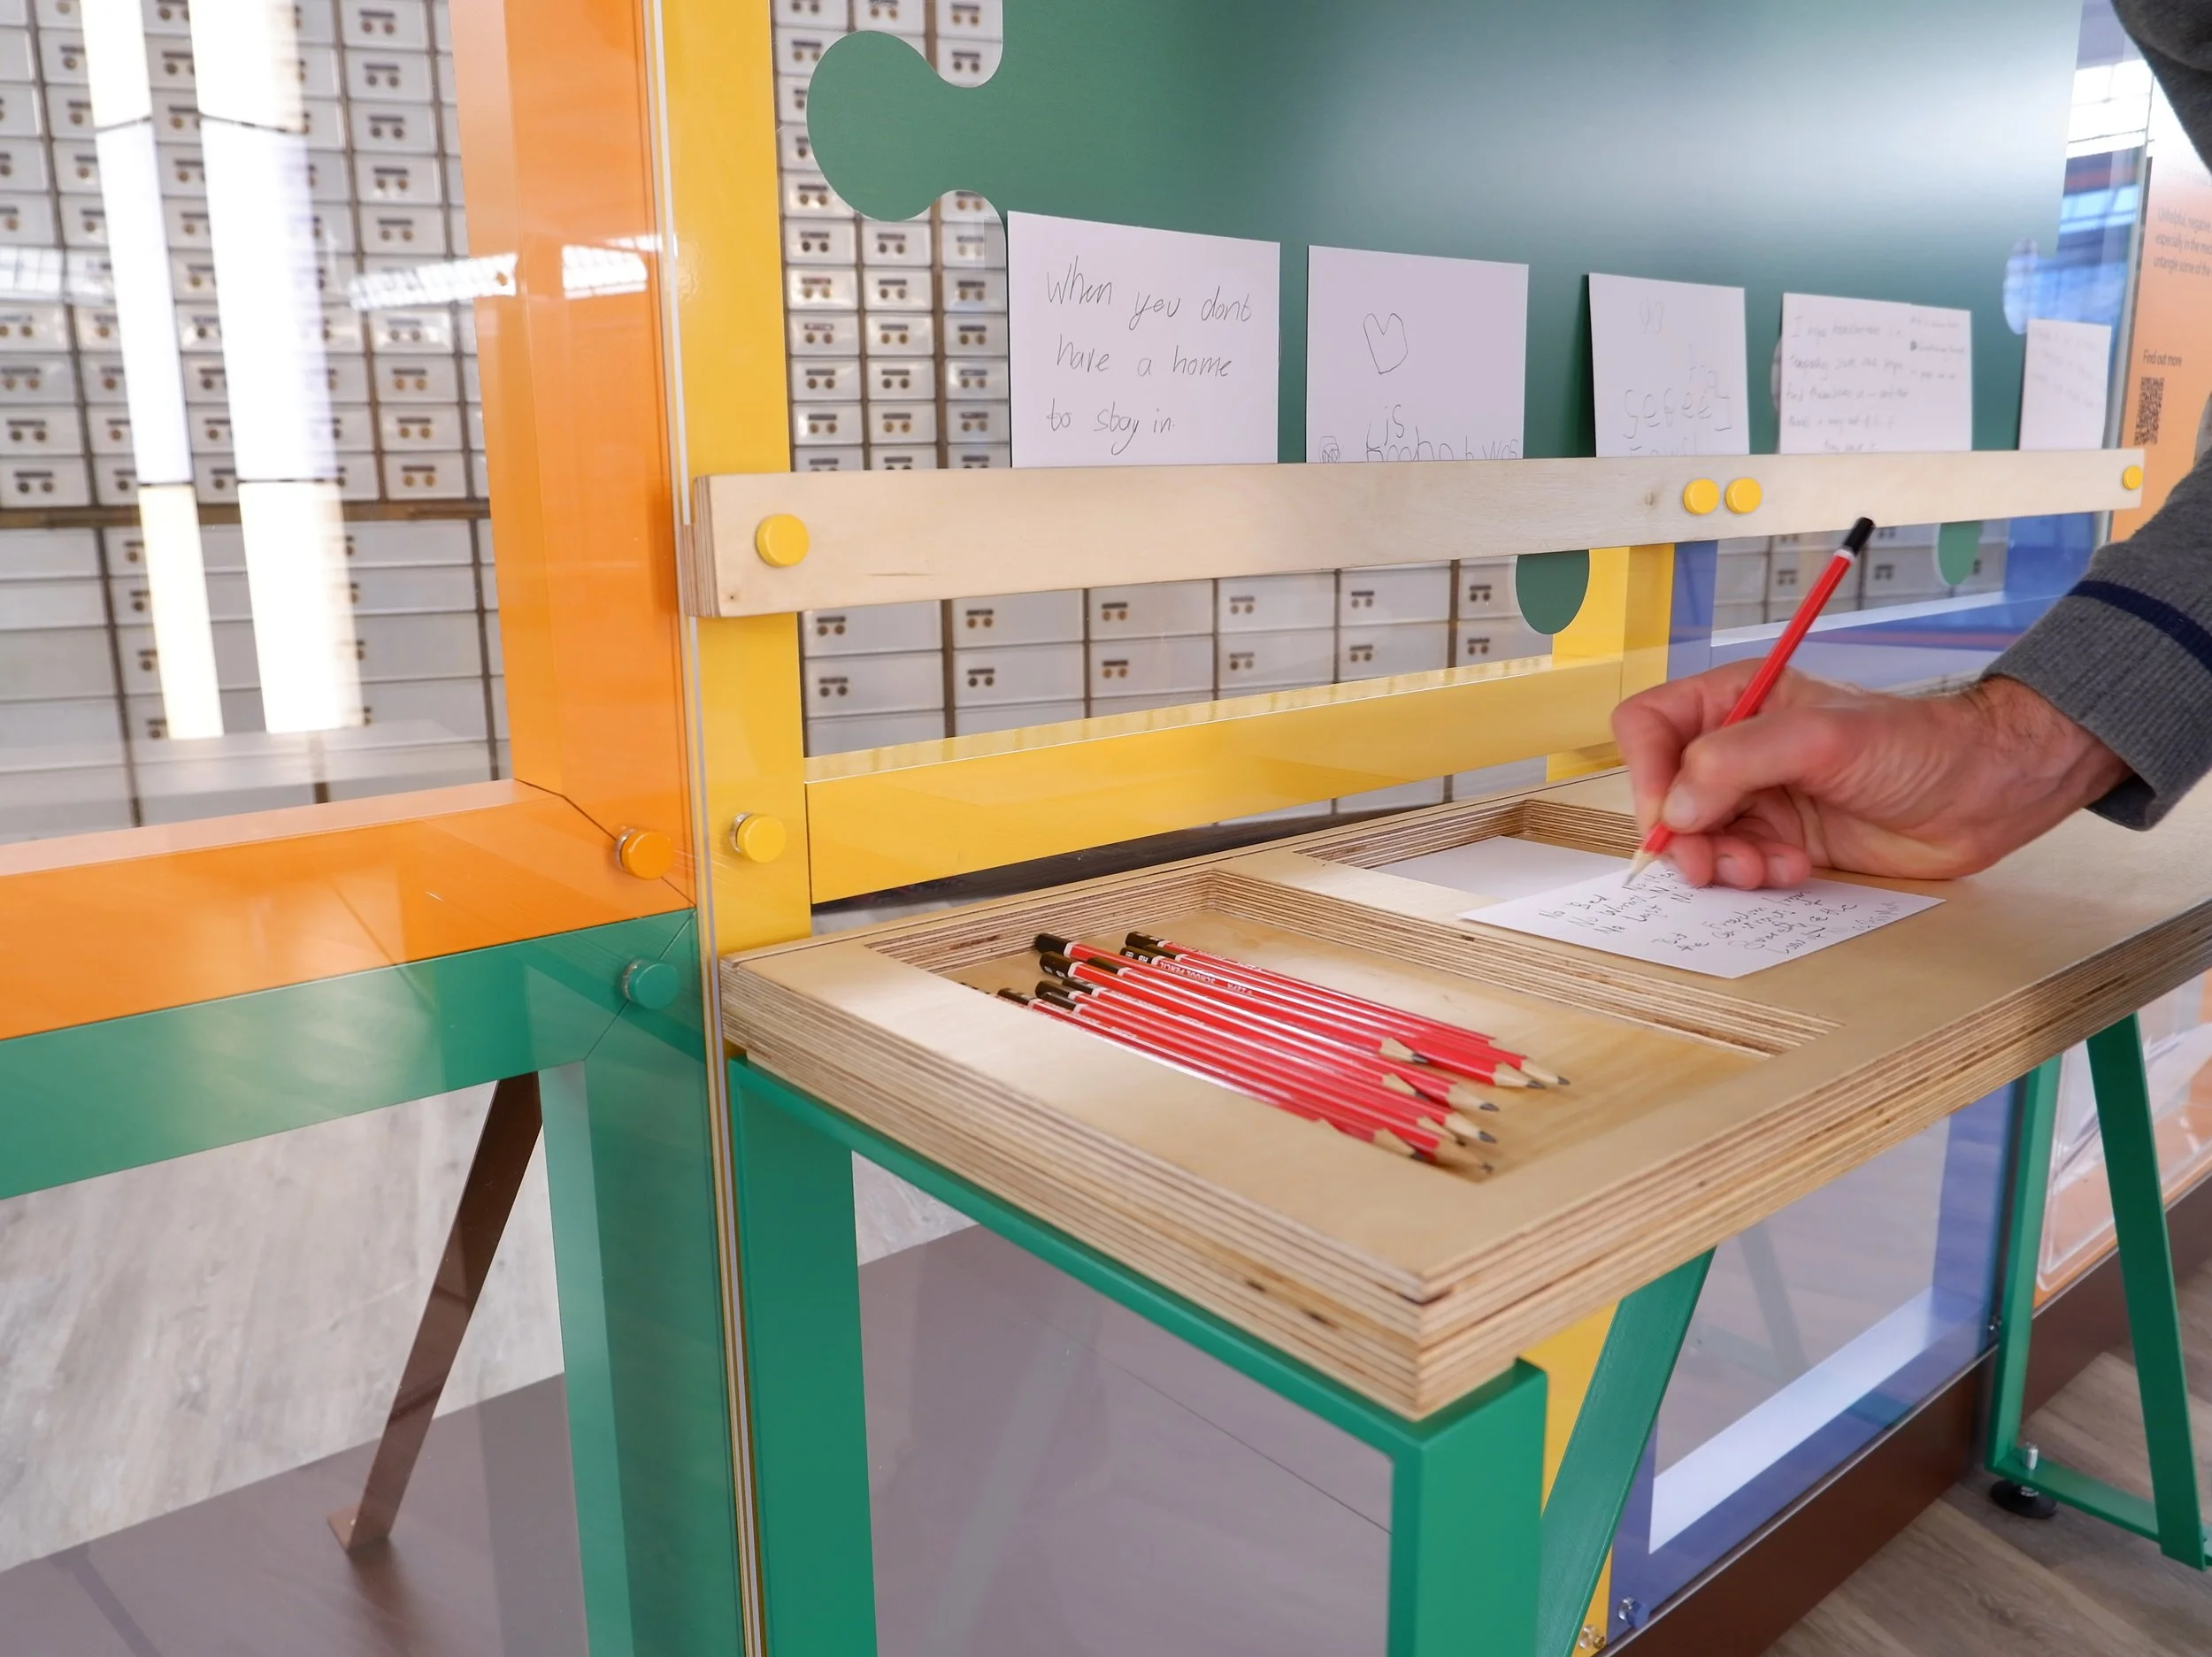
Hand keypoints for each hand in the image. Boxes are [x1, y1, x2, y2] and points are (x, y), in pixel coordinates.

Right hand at [1609, 665, 2129, 887]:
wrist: (1986, 793)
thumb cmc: (1919, 745)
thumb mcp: (1824, 738)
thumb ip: (1738, 760)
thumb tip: (1675, 807)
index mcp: (1736, 700)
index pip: (1650, 727)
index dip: (1644, 771)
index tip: (1668, 816)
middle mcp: (1737, 748)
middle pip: (1663, 793)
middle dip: (1683, 835)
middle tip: (1710, 866)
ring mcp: (1758, 796)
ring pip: (1694, 838)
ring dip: (1720, 862)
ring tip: (1764, 869)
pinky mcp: (1781, 839)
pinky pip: (1734, 865)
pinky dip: (1752, 877)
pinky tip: (1793, 870)